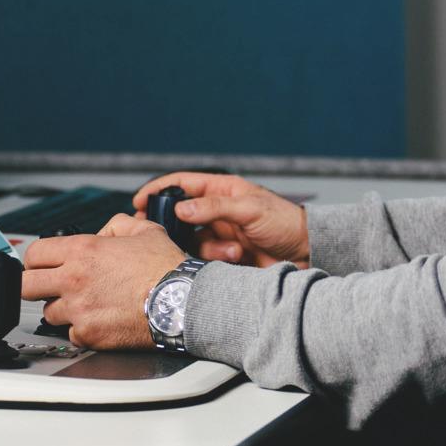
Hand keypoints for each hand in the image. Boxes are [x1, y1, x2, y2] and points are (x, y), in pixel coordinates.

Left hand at [20, 218, 186, 349]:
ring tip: (86, 304)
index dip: (36, 259)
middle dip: (34, 286)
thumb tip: (103, 233)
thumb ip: (115, 225)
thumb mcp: (143, 230)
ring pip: (49, 313)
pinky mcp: (89, 334)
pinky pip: (72, 333)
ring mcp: (79, 309)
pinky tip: (100, 320)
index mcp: (82, 250)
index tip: (41, 265)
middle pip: (26, 286)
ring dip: (62, 309)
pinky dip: (82, 329)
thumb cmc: (166, 269)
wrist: (182, 302)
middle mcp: (74, 279)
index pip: (34, 253)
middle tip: (46, 287)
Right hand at [133, 171, 309, 267]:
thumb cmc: (285, 222)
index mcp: (223, 190)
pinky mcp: (225, 257)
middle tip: (162, 236)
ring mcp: (220, 234)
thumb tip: (181, 208)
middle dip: (174, 227)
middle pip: (181, 216)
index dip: (159, 190)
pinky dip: (216, 261)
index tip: (139, 201)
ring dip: (209, 249)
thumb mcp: (250, 209)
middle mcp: (218, 212)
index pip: (183, 184)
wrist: (307, 253)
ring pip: (193, 241)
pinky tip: (235, 259)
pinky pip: (205, 259)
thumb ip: (214, 207)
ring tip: (233, 251)